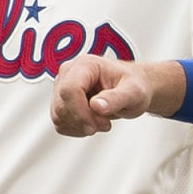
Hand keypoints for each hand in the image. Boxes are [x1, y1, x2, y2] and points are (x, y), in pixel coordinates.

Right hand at [50, 55, 167, 136]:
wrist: (131, 89)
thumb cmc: (134, 86)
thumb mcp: (134, 93)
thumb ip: (116, 98)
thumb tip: (96, 105)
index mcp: (86, 64)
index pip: (70, 90)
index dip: (81, 112)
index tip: (98, 126)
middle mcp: (69, 72)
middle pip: (62, 105)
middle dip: (84, 121)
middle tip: (106, 124)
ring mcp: (62, 86)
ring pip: (58, 116)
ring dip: (80, 126)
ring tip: (102, 121)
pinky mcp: (60, 101)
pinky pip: (60, 123)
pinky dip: (76, 129)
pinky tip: (92, 123)